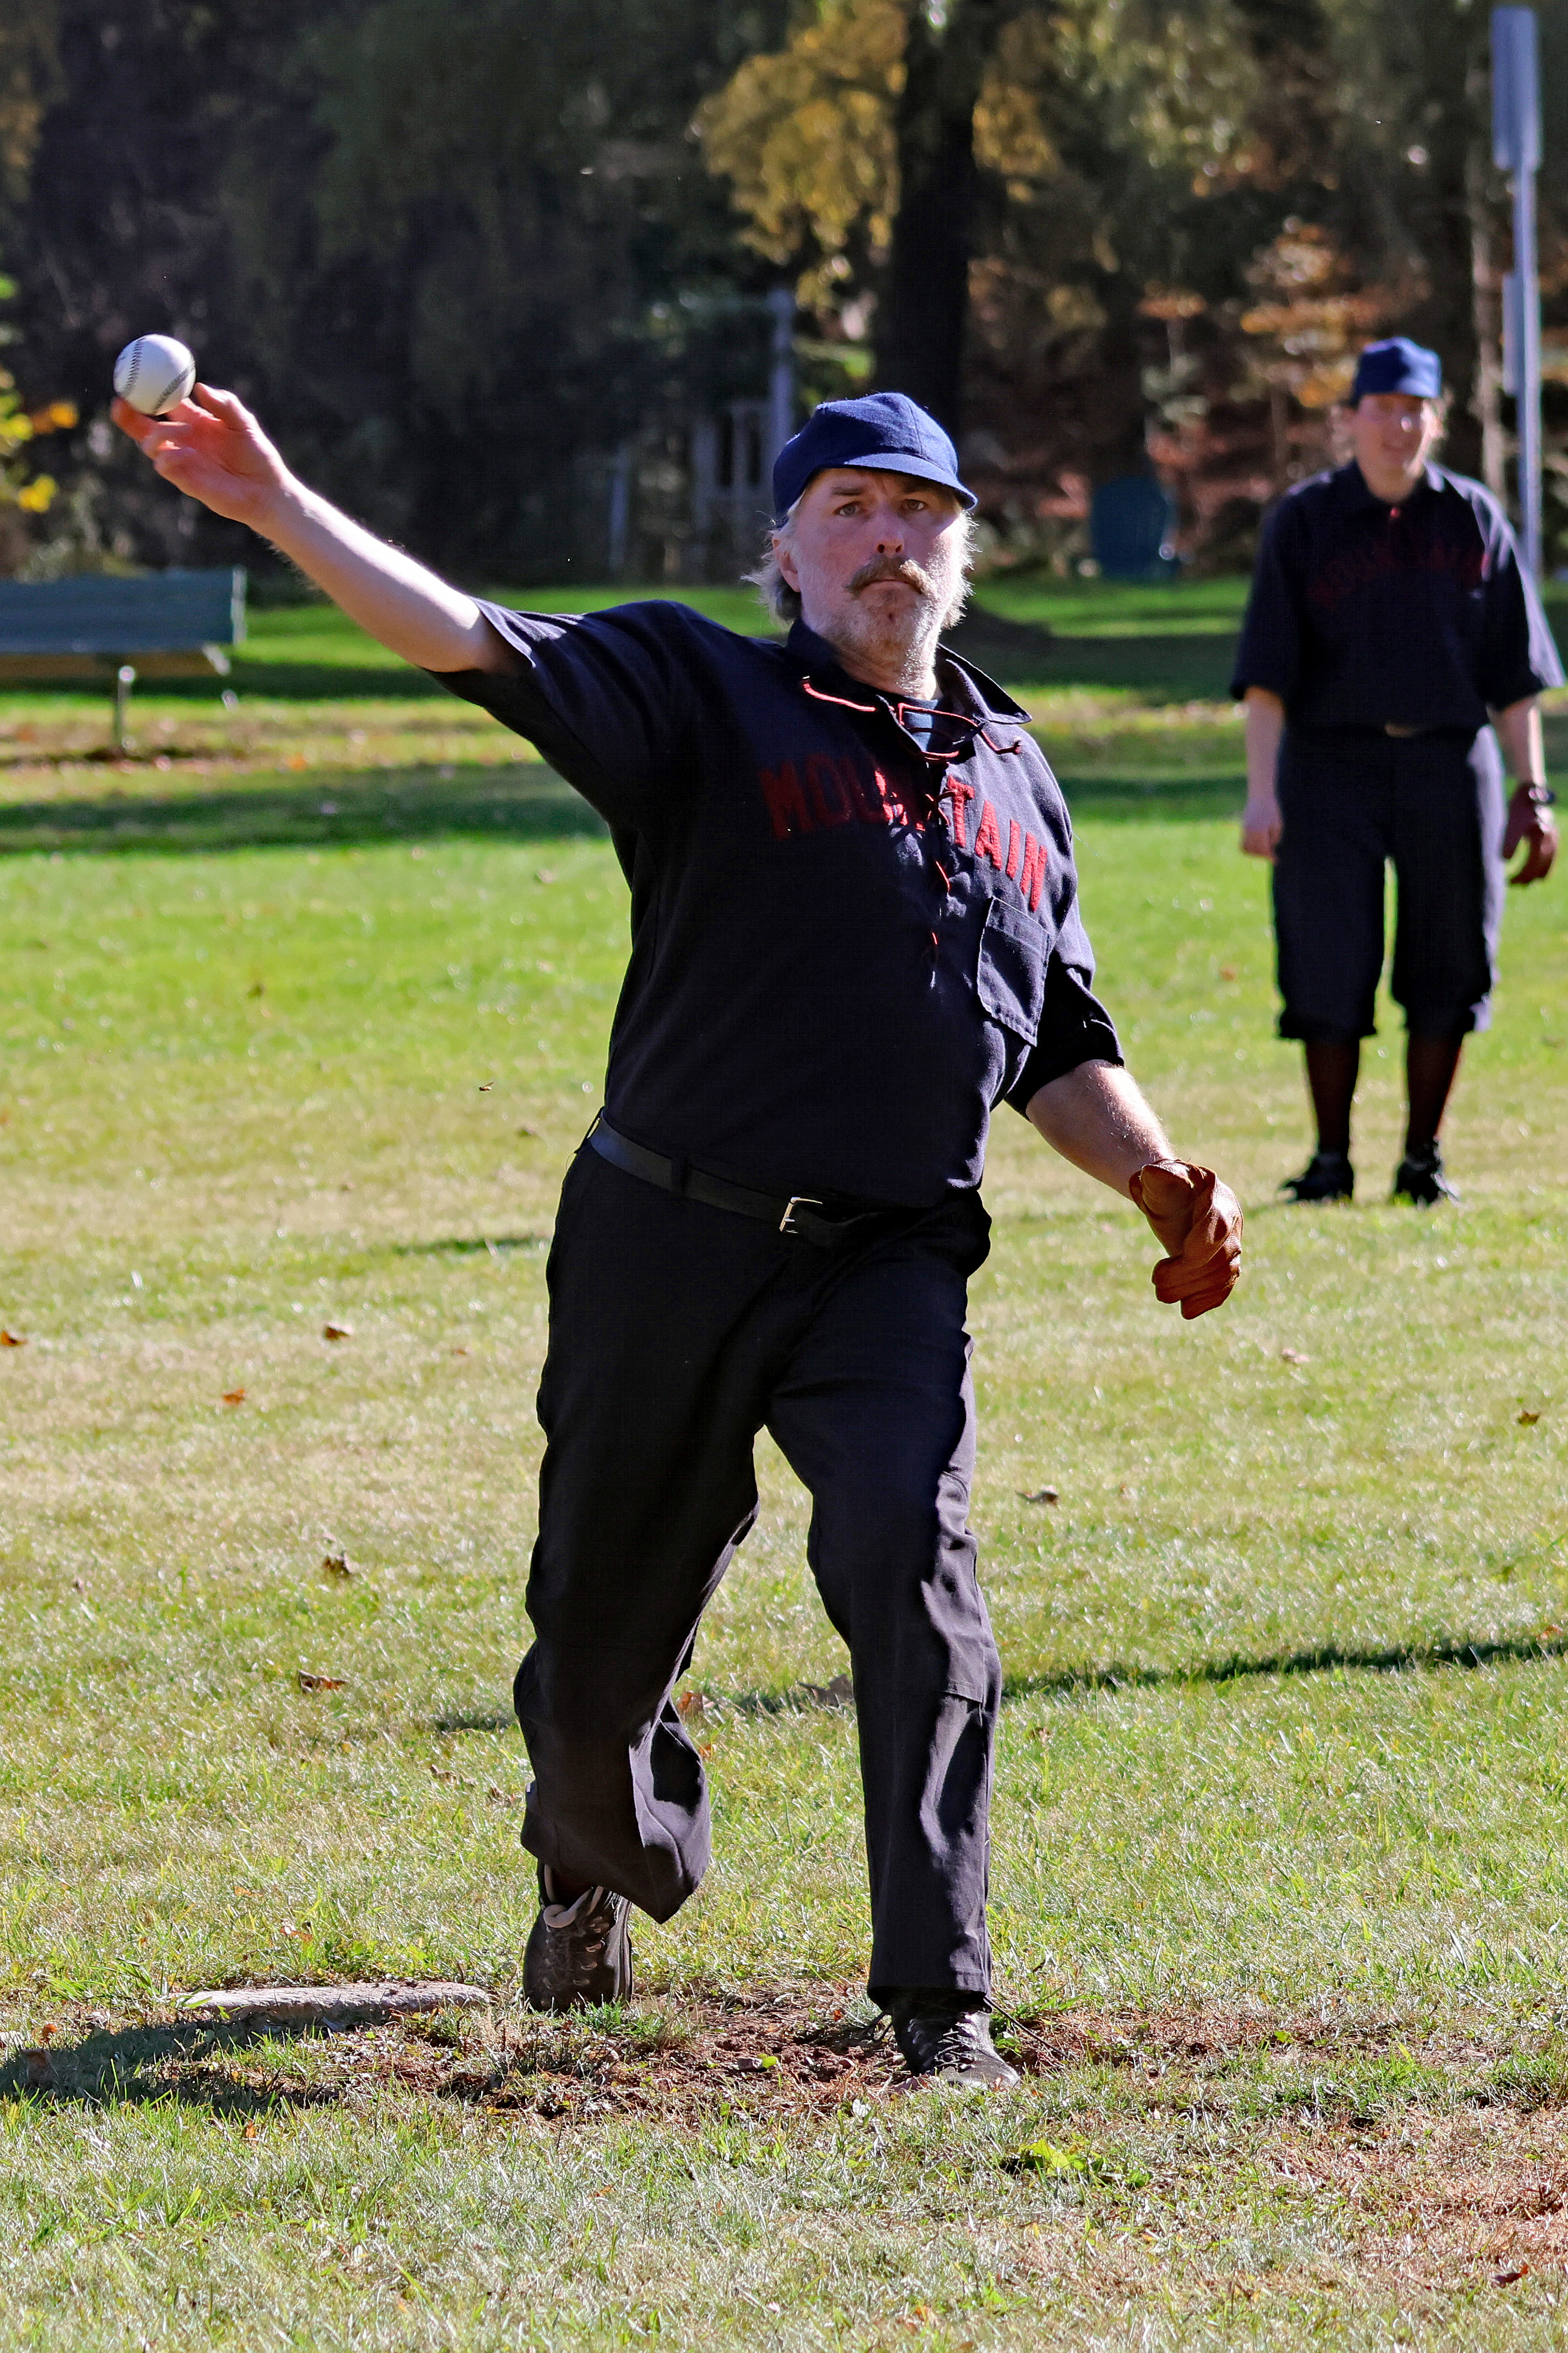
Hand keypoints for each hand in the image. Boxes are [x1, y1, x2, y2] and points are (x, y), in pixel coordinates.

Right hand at [112, 383, 291, 531]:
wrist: (267, 490)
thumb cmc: (258, 455)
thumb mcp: (245, 424)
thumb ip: (226, 405)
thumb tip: (200, 387)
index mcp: (194, 420)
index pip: (162, 403)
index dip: (146, 391)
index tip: (134, 377)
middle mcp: (182, 439)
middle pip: (143, 425)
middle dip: (127, 414)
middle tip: (120, 401)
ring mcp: (181, 460)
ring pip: (149, 444)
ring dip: (158, 433)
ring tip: (186, 432)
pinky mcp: (184, 480)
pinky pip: (163, 466)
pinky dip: (169, 457)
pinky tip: (188, 454)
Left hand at [1128, 1159, 1242, 1319]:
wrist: (1174, 1200)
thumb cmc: (1165, 1187)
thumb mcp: (1159, 1178)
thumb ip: (1158, 1175)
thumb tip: (1150, 1172)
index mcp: (1218, 1198)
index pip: (1219, 1227)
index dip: (1198, 1249)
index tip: (1169, 1262)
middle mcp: (1233, 1223)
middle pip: (1221, 1257)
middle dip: (1187, 1275)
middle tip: (1157, 1282)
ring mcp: (1233, 1245)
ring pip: (1224, 1276)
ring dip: (1193, 1290)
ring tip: (1162, 1293)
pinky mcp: (1226, 1264)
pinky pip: (1225, 1287)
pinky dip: (1207, 1301)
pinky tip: (1186, 1310)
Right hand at [1240, 797, 1281, 859]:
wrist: (1260, 796)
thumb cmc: (1272, 810)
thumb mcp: (1278, 825)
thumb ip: (1274, 838)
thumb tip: (1270, 849)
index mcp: (1260, 831)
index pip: (1263, 849)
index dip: (1270, 856)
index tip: (1276, 860)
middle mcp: (1250, 832)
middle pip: (1254, 851)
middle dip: (1263, 855)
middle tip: (1272, 854)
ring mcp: (1244, 830)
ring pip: (1246, 849)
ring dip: (1254, 853)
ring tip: (1263, 850)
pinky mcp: (1242, 828)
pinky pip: (1242, 843)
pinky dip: (1248, 848)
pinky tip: (1256, 846)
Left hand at [1502, 784, 1557, 885]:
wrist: (1530, 792)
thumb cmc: (1519, 807)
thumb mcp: (1511, 824)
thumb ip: (1509, 841)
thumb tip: (1505, 860)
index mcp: (1541, 835)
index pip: (1533, 862)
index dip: (1522, 874)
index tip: (1510, 882)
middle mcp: (1550, 837)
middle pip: (1542, 865)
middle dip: (1528, 877)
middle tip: (1513, 884)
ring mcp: (1553, 836)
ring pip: (1548, 862)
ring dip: (1536, 874)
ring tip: (1524, 883)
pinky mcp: (1552, 836)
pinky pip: (1551, 856)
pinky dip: (1544, 866)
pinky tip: (1535, 873)